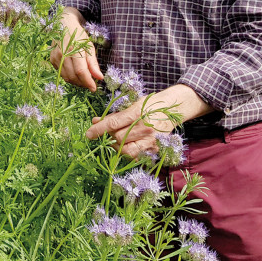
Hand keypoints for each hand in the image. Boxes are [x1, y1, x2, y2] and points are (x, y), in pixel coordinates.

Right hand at [49, 8, 102, 90]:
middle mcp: (63, 54)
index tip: (94, 88)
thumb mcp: (89, 47)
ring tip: (83, 79)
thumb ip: (93, 63)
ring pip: (66, 77)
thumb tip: (99, 78)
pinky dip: (69, 76)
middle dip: (83, 83)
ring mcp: (56, 57)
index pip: (81, 72)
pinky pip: (61, 73)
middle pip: (73, 76)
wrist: (64, 25)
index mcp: (75, 49)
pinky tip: (74, 72)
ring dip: (76, 82)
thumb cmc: (79, 36)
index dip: (88, 82)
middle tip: (90, 83)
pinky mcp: (52, 59)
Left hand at [85, 84, 212, 158]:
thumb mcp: (132, 105)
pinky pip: (137, 155)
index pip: (113, 124)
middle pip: (118, 138)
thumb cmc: (150, 104)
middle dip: (109, 137)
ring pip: (126, 150)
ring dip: (117, 147)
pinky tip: (127, 146)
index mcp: (137, 113)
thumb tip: (95, 121)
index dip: (98, 130)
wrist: (173, 109)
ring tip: (116, 140)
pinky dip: (128, 153)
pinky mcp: (155, 148)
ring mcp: (151, 140)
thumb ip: (115, 115)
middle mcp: (144, 128)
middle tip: (107, 133)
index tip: (88, 134)